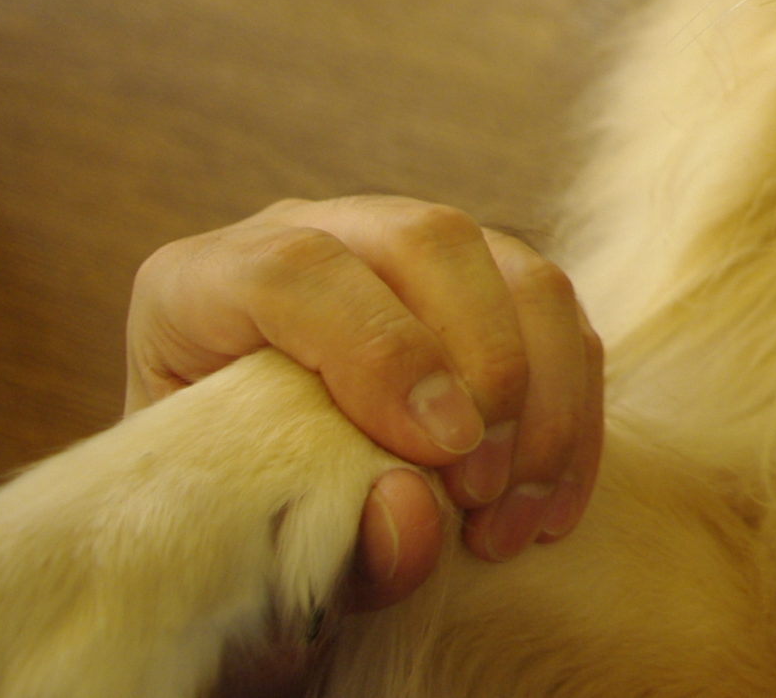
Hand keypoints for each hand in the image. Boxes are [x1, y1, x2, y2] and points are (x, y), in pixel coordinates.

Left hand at [127, 196, 604, 610]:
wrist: (247, 509)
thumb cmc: (228, 518)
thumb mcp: (241, 538)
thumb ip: (317, 536)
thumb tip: (418, 515)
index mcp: (203, 285)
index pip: (292, 272)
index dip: (377, 351)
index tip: (436, 451)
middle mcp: (314, 236)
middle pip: (427, 241)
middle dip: (482, 365)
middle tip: (480, 486)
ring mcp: (408, 249)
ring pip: (515, 265)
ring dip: (544, 391)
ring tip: (517, 509)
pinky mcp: (485, 281)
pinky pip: (561, 316)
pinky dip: (573, 407)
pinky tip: (550, 501)